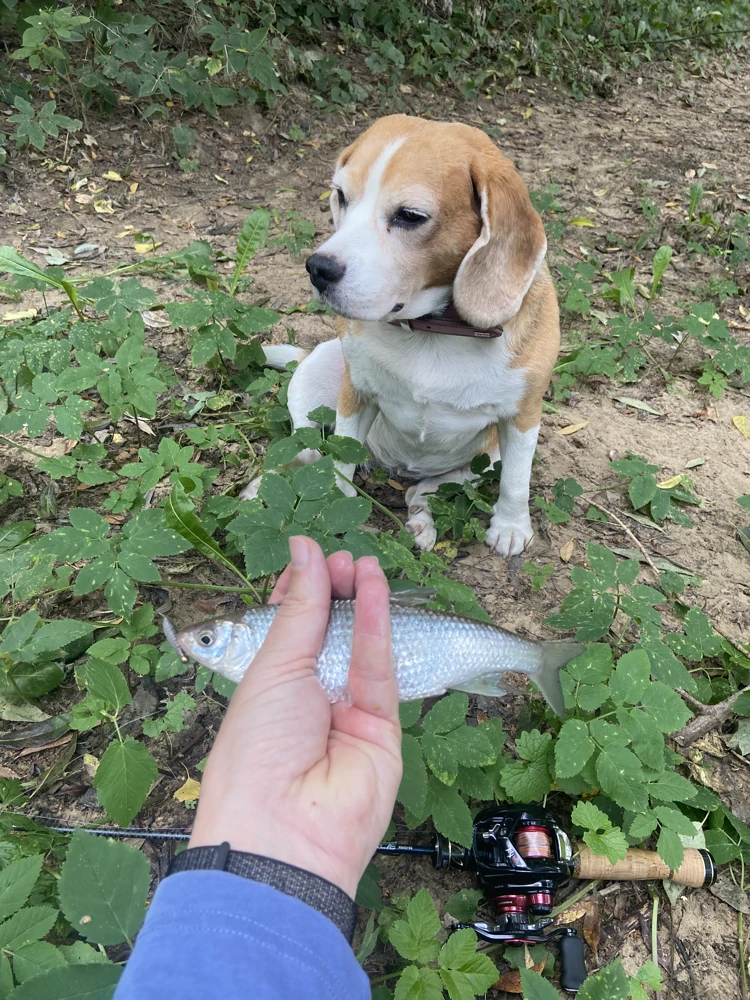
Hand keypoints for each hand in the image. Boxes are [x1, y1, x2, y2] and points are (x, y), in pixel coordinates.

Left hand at [189, 535, 402, 898]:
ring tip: (365, 563)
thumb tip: (304, 549)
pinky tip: (378, 590)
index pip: (288, 625)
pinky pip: (382, 669)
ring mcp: (346, 712)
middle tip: (342, 558)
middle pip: (329, 632)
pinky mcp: (383, 727)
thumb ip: (300, 608)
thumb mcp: (273, 668)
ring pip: (359, 646)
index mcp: (268, 685)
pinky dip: (380, 627)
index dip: (300, 589)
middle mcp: (308, 697)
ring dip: (364, 603)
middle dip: (335, 592)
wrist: (284, 830)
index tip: (311, 553)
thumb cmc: (257, 748)